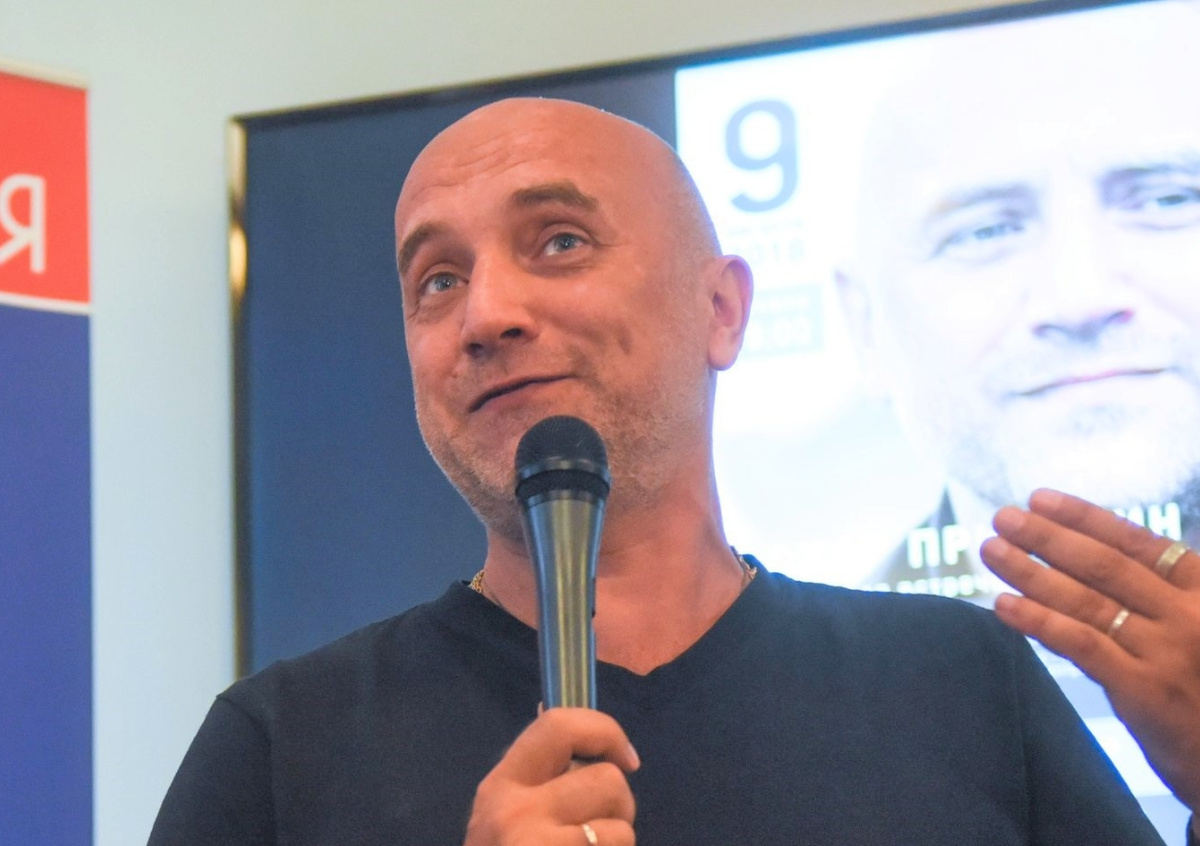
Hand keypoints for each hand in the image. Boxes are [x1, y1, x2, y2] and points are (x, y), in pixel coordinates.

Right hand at [463, 708, 638, 845]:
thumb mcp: (508, 816)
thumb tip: (585, 732)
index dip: (605, 731)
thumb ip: (541, 779)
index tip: (625, 758)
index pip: (558, 725)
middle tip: (600, 831)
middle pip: (608, 780)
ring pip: (622, 830)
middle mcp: (515, 813)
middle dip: (620, 806)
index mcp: (501, 786)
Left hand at [979, 489, 1199, 816]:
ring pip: (1086, 601)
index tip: (1039, 499)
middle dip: (1048, 538)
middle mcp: (1187, 614)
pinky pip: (1081, 645)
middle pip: (1103, 566)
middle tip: (1003, 517)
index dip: (1084, 518)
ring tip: (993, 550)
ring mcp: (1166, 652)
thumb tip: (1095, 554)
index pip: (1135, 543)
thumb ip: (1162, 594)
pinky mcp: (1144, 691)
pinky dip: (1039, 621)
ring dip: (1032, 572)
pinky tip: (1003, 605)